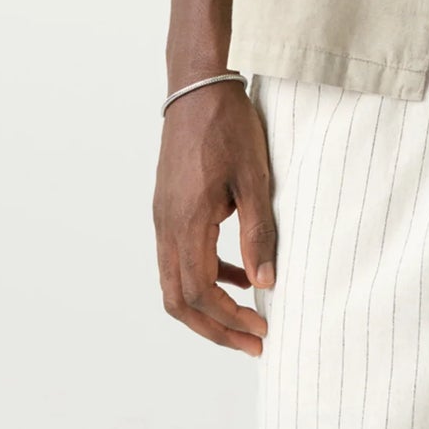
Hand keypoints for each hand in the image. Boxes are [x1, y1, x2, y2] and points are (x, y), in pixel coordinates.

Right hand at [153, 82, 275, 354]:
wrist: (197, 86)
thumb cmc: (228, 126)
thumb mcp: (254, 177)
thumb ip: (259, 233)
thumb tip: (266, 284)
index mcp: (186, 223)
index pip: (200, 294)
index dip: (230, 321)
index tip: (262, 332)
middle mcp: (166, 227)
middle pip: (180, 301)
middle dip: (215, 328)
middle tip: (251, 342)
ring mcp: (163, 218)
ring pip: (175, 283)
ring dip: (209, 306)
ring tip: (248, 317)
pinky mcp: (168, 207)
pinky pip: (179, 257)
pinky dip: (206, 275)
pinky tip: (238, 272)